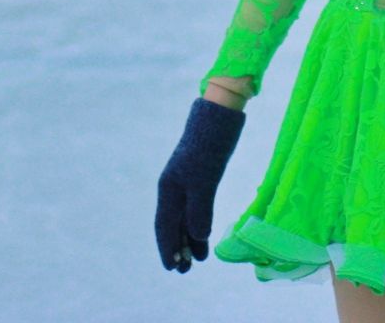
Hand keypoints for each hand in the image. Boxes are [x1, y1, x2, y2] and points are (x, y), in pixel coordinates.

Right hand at [155, 97, 244, 272]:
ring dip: (189, 239)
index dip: (168, 248)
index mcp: (169, 188)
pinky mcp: (200, 177)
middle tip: (184, 272)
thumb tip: (197, 237)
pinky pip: (195, 207)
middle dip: (177, 248)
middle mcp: (174, 187)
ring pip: (184, 217)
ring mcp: (186, 181)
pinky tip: (204, 235)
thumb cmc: (210, 144)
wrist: (219, 113)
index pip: (165, 225)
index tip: (172, 268)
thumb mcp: (205, 179)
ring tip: (196, 261)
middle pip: (172, 224)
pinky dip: (198, 224)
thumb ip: (199, 208)